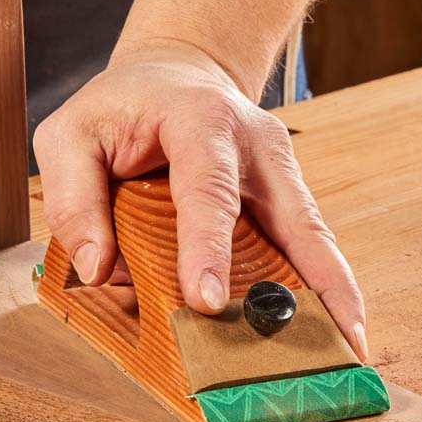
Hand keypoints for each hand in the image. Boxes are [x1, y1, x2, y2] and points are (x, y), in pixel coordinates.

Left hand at [33, 40, 367, 360]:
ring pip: (315, 234)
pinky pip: (307, 244)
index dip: (208, 246)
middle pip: (295, 214)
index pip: (207, 188)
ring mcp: (280, 169)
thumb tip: (97, 271)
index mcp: (200, 119)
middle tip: (336, 337)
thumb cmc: (118, 110)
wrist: (174, 75)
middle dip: (319, 278)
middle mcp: (255, 142)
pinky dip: (322, 286)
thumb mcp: (70, 136)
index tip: (206, 301)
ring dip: (336, 291)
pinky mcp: (287, 193)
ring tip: (350, 347)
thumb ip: (74, 199)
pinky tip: (333, 329)